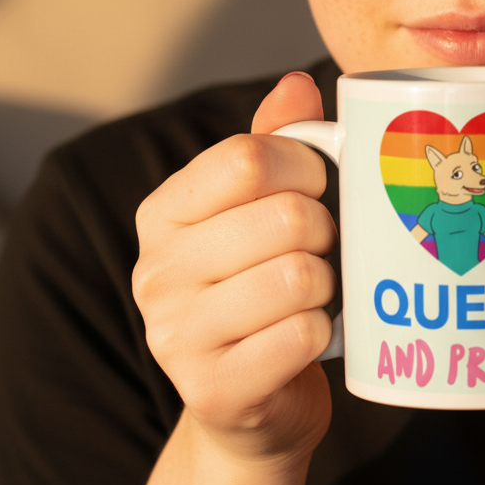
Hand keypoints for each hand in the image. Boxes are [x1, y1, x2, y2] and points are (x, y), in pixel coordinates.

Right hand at [132, 72, 336, 468]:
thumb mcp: (260, 207)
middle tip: (321, 249)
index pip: (247, 156)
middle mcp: (156, 271)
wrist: (253, 401)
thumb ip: (275, 142)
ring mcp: (175, 337)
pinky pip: (303, 335)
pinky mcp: (213, 391)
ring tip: (314, 291)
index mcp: (164, 212)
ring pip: (299, 276)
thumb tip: (296, 83)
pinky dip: (324, 330)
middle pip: (287, 216)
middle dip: (326, 230)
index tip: (319, 185)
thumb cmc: (264, 283)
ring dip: (328, 282)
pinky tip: (308, 335)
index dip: (306, 165)